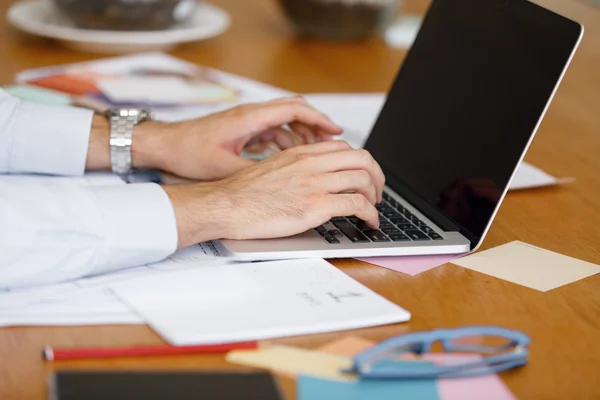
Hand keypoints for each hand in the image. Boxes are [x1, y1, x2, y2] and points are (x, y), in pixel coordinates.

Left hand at [133, 97, 342, 179]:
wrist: (164, 145)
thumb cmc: (188, 152)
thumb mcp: (224, 168)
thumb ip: (255, 173)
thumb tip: (280, 184)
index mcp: (250, 118)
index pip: (294, 109)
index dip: (318, 120)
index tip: (336, 131)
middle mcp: (251, 114)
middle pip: (294, 111)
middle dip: (316, 126)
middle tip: (335, 143)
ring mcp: (247, 121)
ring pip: (284, 121)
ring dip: (302, 133)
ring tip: (319, 152)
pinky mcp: (242, 130)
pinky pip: (273, 130)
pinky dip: (287, 140)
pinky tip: (293, 157)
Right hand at [162, 141, 384, 247]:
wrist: (226, 205)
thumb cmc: (241, 194)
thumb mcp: (271, 171)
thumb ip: (295, 171)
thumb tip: (308, 183)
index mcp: (300, 154)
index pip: (344, 148)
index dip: (361, 163)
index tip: (363, 177)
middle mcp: (311, 164)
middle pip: (362, 159)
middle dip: (377, 176)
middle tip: (377, 192)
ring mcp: (315, 183)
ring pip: (364, 179)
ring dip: (376, 197)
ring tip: (374, 210)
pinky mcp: (316, 205)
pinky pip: (357, 204)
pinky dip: (371, 214)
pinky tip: (369, 222)